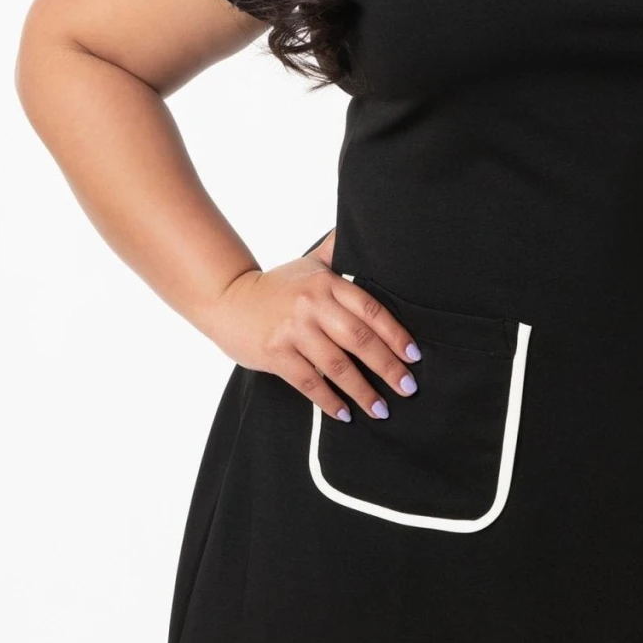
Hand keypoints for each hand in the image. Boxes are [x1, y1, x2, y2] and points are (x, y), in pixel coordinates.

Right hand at [201, 229, 422, 422]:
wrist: (227, 299)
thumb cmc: (277, 285)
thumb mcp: (310, 263)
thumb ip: (338, 250)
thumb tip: (364, 228)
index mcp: (326, 283)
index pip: (370, 310)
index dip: (396, 334)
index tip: (414, 356)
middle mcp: (312, 305)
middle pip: (359, 339)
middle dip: (388, 367)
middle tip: (408, 388)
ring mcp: (293, 330)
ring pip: (337, 365)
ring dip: (363, 391)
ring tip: (381, 410)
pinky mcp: (275, 353)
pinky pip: (309, 382)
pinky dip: (329, 400)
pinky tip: (345, 414)